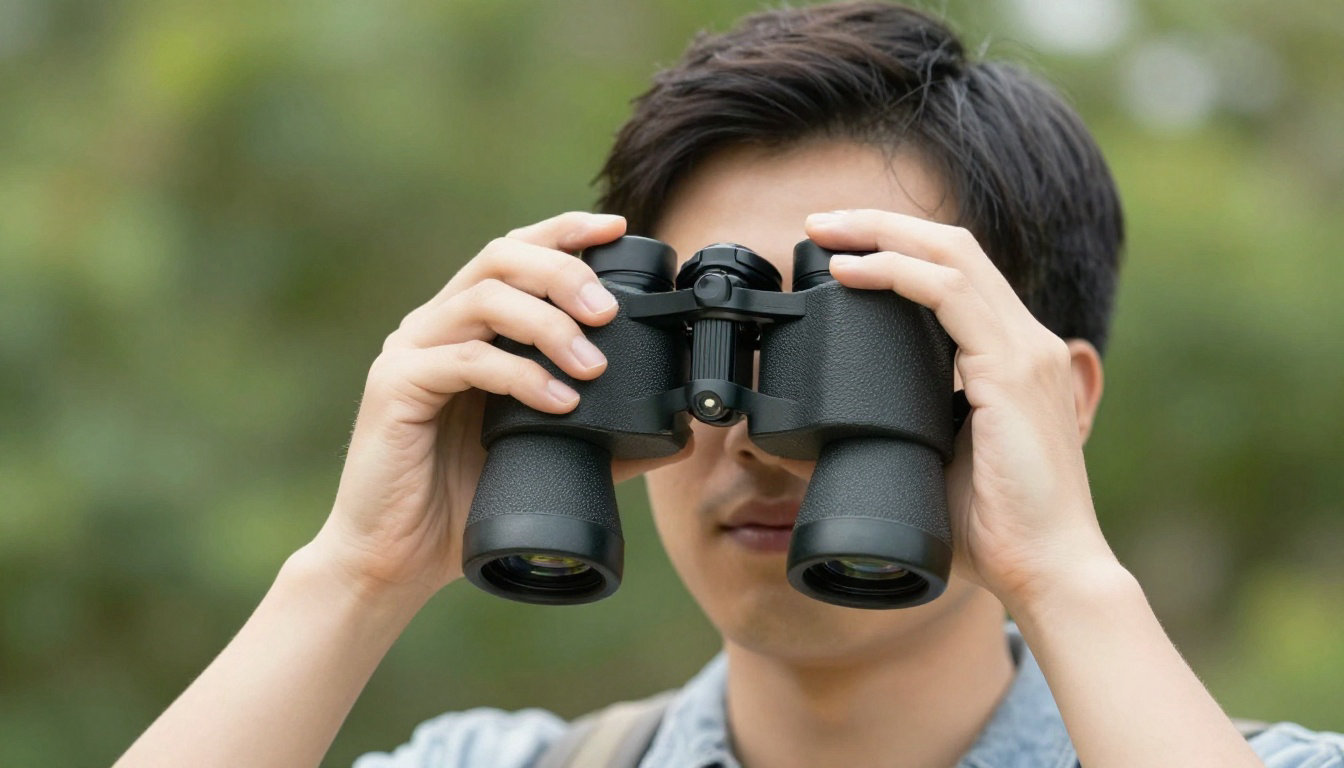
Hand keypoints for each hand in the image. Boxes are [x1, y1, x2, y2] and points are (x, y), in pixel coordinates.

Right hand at [308, 212, 690, 602]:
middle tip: (610, 312)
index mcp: (467, 328)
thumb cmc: (462, 502)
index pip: (515, 253)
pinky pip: (466, 361)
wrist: (395, 557)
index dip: (564, 232)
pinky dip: (521, 376)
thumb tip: (676, 433)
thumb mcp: (543, 455)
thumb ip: (600, 434)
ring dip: (547, 323)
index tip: (618, 231)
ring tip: (592, 363)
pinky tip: (560, 401)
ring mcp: (411, 352)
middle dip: (563, 272)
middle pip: (500, 258)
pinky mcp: (395, 387)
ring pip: (483, 300)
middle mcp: (436, 326)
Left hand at [804, 209, 1115, 608]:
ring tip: (828, 233)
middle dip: (882, 224)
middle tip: (821, 224)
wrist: (1048, 570)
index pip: (958, 275)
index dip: (901, 248)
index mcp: (1012, 358)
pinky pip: (949, 295)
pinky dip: (896, 272)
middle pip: (954, 247)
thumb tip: (828, 427)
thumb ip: (902, 430)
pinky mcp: (1012, 371)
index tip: (841, 249)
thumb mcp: (936, 460)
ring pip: (952, 255)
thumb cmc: (996, 529)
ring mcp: (1025, 351)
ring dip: (882, 234)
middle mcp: (1027, 342)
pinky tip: (854, 272)